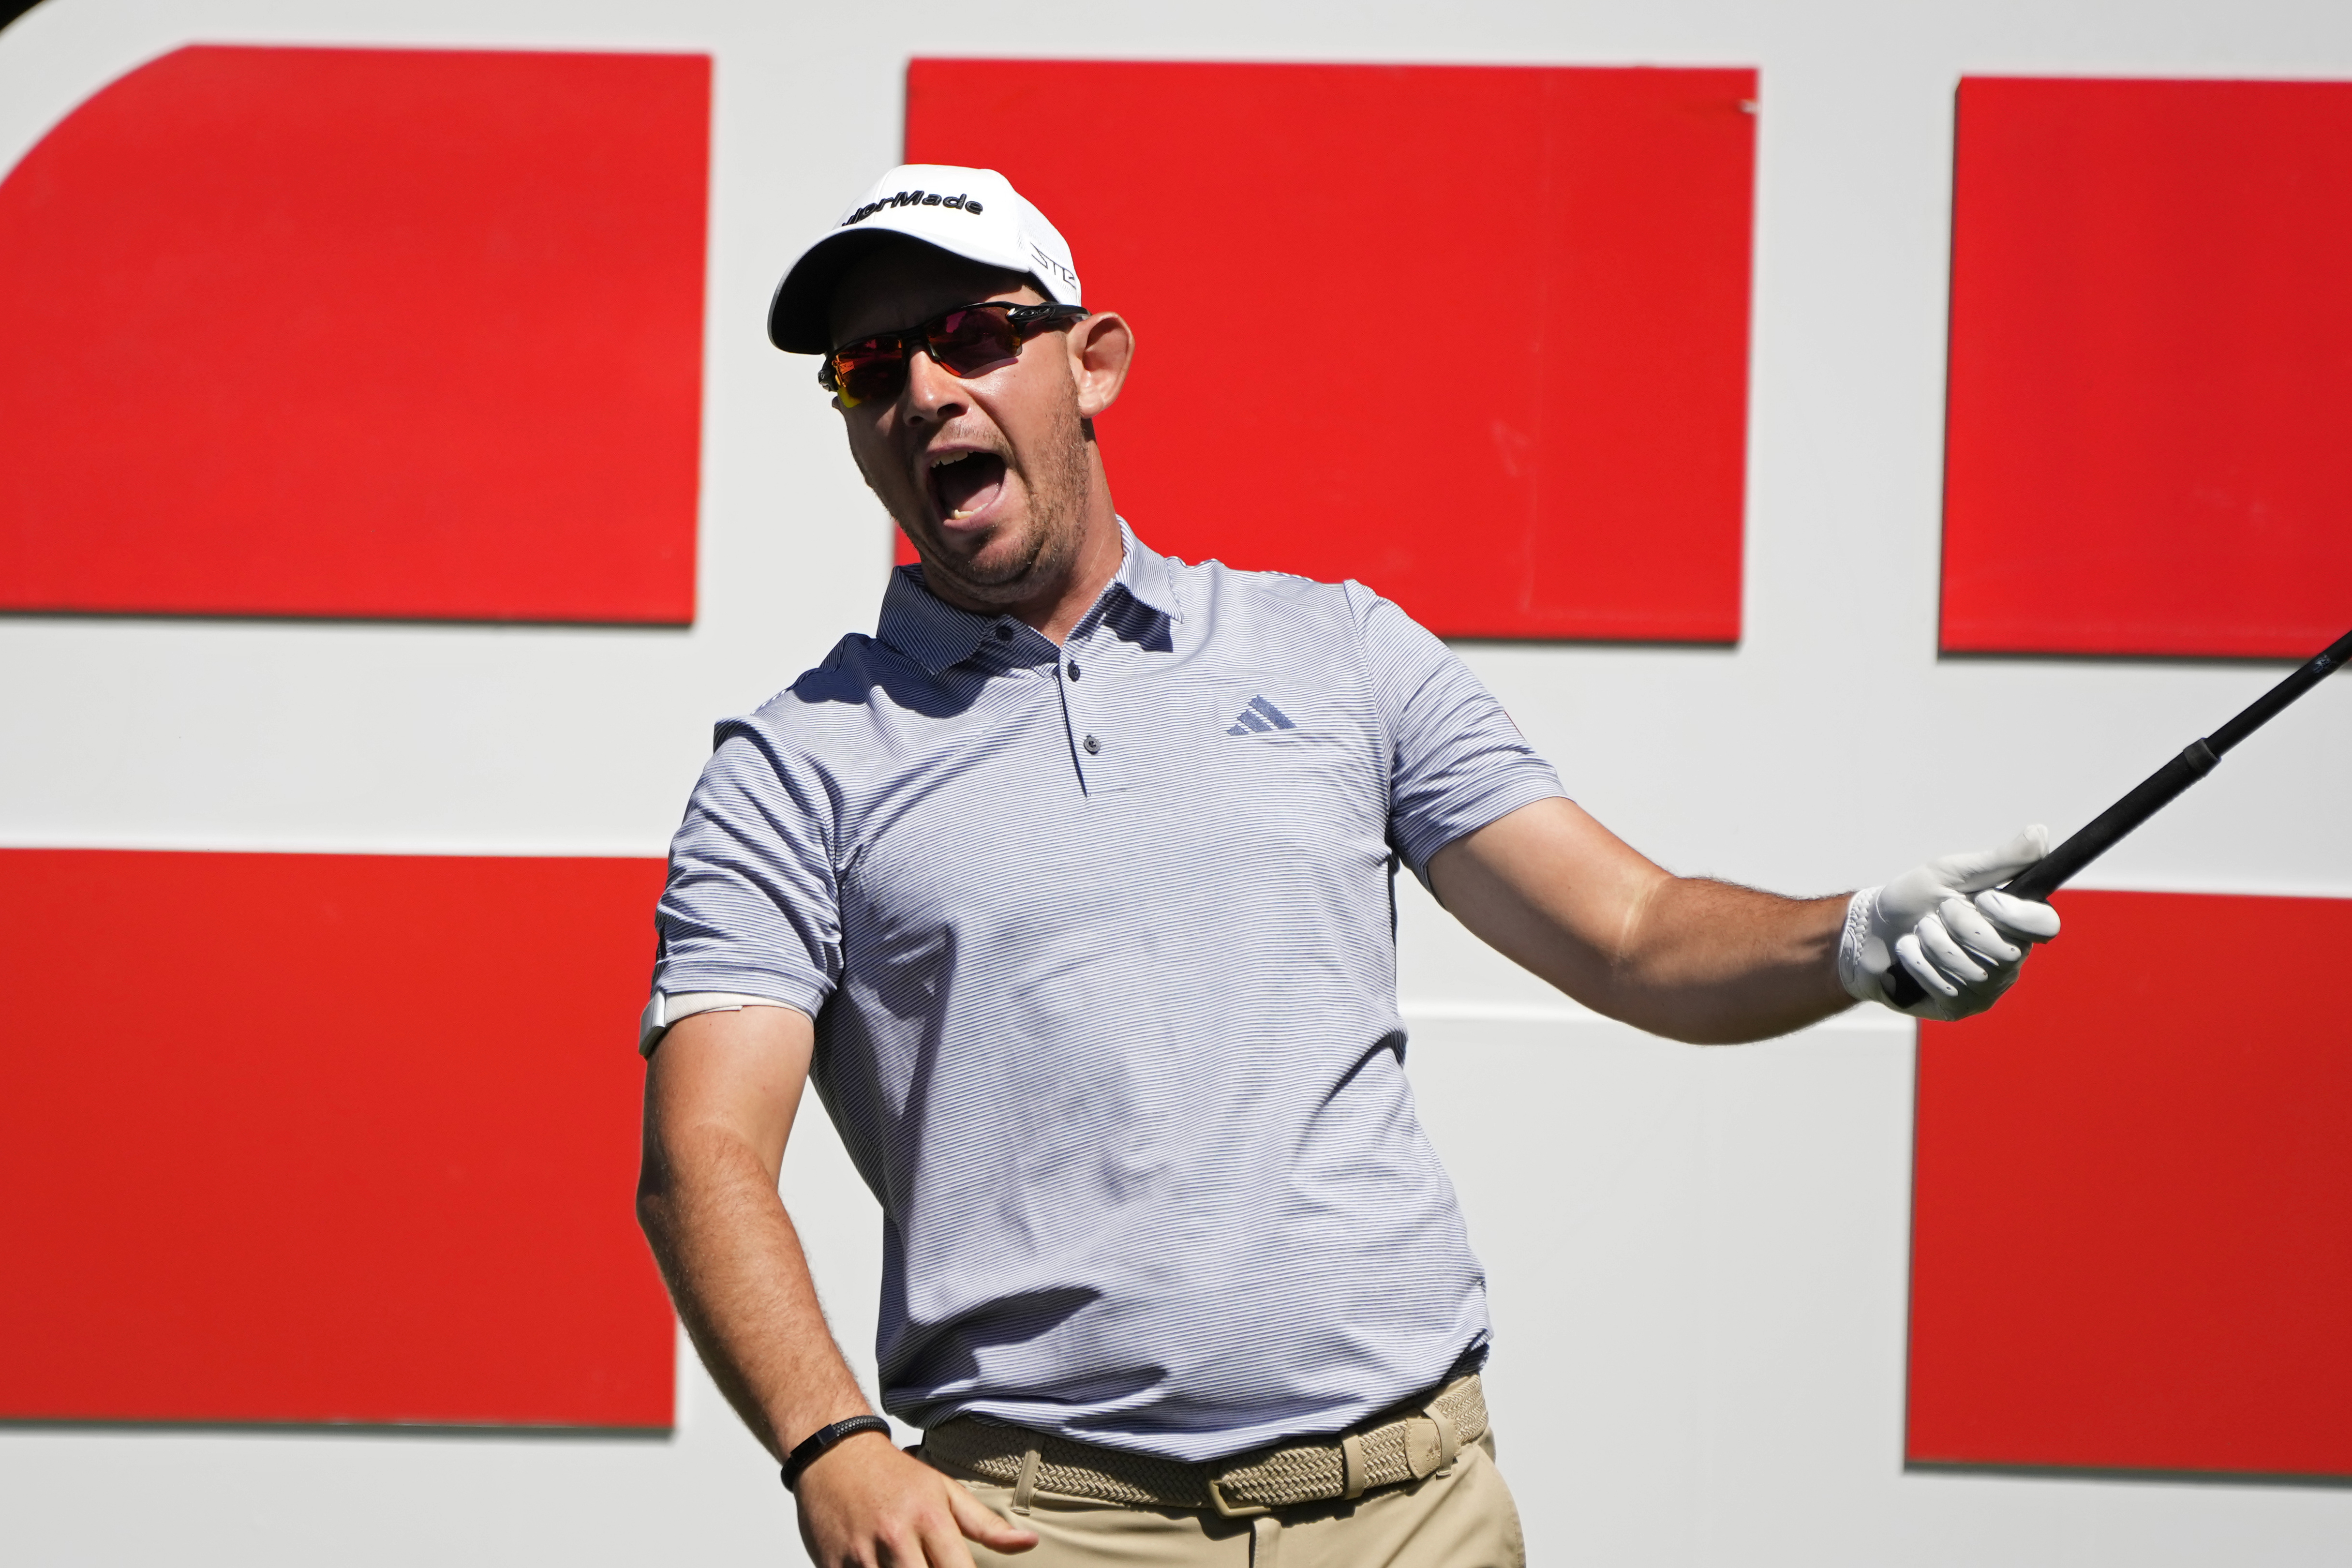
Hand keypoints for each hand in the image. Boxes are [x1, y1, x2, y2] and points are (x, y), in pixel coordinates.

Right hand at [796, 1431, 1038, 1566]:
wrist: (834, 1454)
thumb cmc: (895, 1476)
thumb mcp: (945, 1491)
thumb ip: (986, 1525)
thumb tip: (1029, 1543)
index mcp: (930, 1520)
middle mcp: (896, 1539)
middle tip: (932, 1567)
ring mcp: (861, 1555)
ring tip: (908, 1566)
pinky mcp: (832, 1565)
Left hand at [1840, 826, 2061, 1020]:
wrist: (1871, 931)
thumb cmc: (1915, 899)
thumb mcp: (1952, 872)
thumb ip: (2000, 859)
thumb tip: (2041, 833)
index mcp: (2016, 923)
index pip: (2046, 926)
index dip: (2015, 915)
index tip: (1982, 898)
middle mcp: (2010, 959)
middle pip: (2006, 951)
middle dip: (1960, 925)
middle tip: (1938, 912)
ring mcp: (1987, 988)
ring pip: (1973, 972)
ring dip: (1934, 943)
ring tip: (1920, 931)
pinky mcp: (1960, 1007)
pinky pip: (1947, 988)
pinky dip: (1918, 963)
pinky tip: (1908, 952)